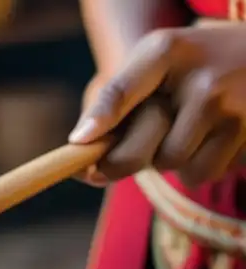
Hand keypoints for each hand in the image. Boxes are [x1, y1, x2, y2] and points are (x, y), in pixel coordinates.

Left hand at [70, 24, 245, 187]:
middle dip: (127, 161)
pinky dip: (202, 164)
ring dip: (171, 162)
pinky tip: (212, 136)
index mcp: (165, 53)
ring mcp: (231, 110)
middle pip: (140, 153)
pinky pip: (207, 172)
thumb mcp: (155, 60)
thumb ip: (117, 96)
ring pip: (175, 168)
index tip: (80, 141)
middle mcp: (201, 82)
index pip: (123, 89)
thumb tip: (80, 141)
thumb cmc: (190, 65)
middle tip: (128, 153)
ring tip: (184, 130)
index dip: (101, 118)